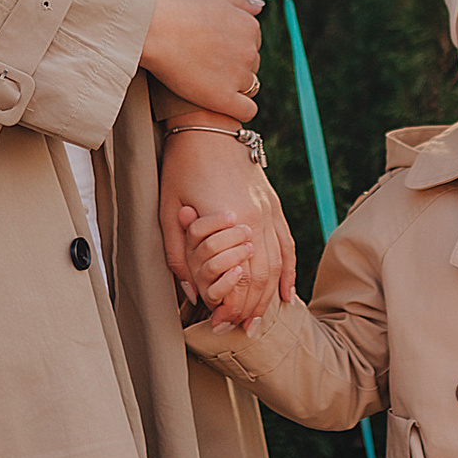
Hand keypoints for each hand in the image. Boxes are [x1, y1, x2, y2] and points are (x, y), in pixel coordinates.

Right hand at [143, 0, 265, 123]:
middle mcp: (249, 51)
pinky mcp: (224, 98)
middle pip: (251, 64)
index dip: (233, 46)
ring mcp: (238, 76)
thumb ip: (240, 1)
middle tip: (206, 64)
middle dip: (234, 65)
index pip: (252, 42)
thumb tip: (259, 7)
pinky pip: (246, 111)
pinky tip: (224, 105)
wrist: (155, 28)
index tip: (213, 47)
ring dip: (234, 86)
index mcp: (249, 26)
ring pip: (249, 87)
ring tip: (209, 82)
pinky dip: (239, 110)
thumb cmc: (177, 7)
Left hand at [157, 123, 294, 324]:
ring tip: (260, 322)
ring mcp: (269, 212)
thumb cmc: (181, 166)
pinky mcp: (273, 204)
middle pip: (262, 277)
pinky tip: (286, 293)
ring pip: (278, 264)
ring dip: (269, 297)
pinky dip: (289, 271)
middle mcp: (257, 220)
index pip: (238, 278)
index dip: (231, 307)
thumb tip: (191, 292)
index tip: (219, 326)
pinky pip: (287, 244)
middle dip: (251, 308)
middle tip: (240, 331)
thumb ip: (177, 254)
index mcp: (231, 223)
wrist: (208, 125)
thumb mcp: (168, 210)